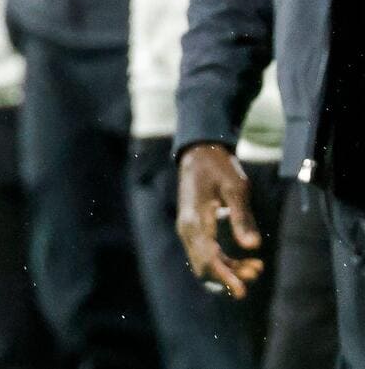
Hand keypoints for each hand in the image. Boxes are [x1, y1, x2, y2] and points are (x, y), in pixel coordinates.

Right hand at [176, 144, 262, 298]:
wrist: (199, 153)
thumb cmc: (218, 167)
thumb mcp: (236, 188)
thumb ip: (243, 217)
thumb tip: (252, 247)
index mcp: (196, 219)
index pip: (208, 257)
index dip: (225, 277)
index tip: (242, 292)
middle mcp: (187, 228)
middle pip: (204, 265)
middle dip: (229, 276)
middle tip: (256, 272)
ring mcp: (189, 229)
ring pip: (205, 262)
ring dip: (229, 270)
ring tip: (256, 267)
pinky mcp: (195, 228)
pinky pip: (207, 253)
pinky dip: (225, 261)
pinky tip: (247, 259)